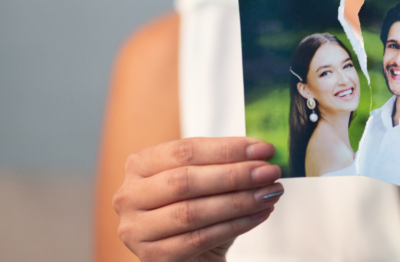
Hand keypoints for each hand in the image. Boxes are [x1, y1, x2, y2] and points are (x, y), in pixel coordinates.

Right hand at [112, 137, 283, 261]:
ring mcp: (136, 229)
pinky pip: (199, 238)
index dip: (227, 148)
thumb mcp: (204, 181)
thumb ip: (224, 164)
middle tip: (269, 172)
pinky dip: (235, 225)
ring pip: (192, 211)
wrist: (190, 257)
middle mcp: (130, 195)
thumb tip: (262, 152)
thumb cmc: (195, 212)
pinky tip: (259, 214)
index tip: (262, 149)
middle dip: (235, 175)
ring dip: (239, 201)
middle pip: (186, 180)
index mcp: (140, 165)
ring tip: (269, 193)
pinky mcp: (152, 257)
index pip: (185, 150)